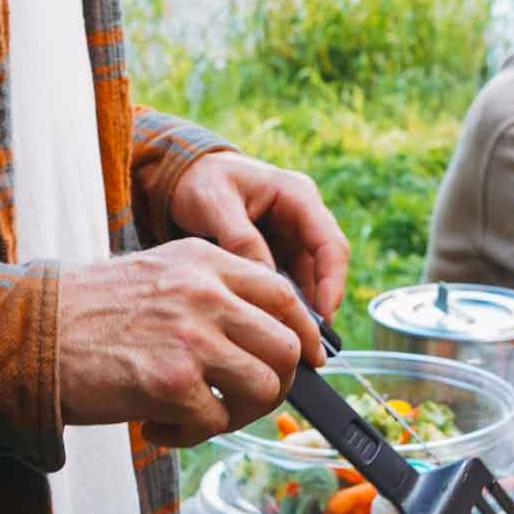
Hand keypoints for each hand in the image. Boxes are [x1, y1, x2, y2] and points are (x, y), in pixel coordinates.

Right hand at [58, 239, 324, 448]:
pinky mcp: (173, 382)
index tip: (310, 360)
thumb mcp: (159, 276)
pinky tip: (157, 426)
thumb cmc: (90, 314)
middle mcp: (205, 294)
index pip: (285, 295)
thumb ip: (215, 294)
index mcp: (205, 263)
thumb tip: (275, 335)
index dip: (306, 334)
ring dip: (239, 415)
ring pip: (265, 388)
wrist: (26, 334)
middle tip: (242, 401)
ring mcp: (191, 337)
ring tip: (198, 416)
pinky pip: (216, 423)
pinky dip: (190, 436)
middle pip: (287, 347)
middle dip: (276, 384)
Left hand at [169, 152, 349, 318]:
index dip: (332, 282)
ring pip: (312, 279)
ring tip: (290, 335)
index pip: (331, 244)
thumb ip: (241, 240)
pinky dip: (287, 304)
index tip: (323, 315)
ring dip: (305, 307)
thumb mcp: (214, 204)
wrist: (180, 177)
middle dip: (322, 302)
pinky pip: (293, 283)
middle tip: (309, 336)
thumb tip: (267, 282)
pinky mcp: (281, 253)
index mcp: (298, 196)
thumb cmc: (198, 181)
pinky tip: (275, 323)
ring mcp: (294, 236)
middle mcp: (304, 217)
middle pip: (328, 266)